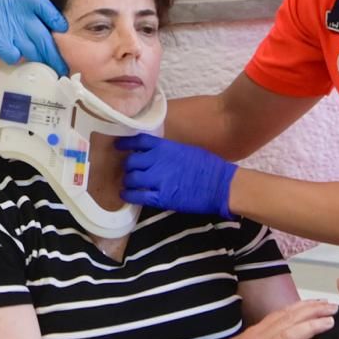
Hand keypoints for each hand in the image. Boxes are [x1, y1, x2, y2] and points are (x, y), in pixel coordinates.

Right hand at [0, 0, 68, 75]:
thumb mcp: (9, 6)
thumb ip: (25, 17)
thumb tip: (41, 33)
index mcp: (24, 3)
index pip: (49, 10)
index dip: (57, 22)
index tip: (62, 33)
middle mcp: (21, 16)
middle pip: (46, 38)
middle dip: (56, 56)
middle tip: (63, 68)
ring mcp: (11, 30)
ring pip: (35, 50)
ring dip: (42, 63)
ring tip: (49, 73)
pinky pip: (15, 57)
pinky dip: (17, 62)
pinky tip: (17, 64)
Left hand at [117, 134, 236, 217]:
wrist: (220, 185)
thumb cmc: (209, 167)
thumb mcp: (186, 151)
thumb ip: (169, 152)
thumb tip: (158, 155)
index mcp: (166, 147)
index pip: (139, 141)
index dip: (126, 143)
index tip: (118, 146)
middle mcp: (158, 161)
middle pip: (131, 161)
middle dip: (128, 166)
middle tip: (129, 171)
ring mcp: (158, 179)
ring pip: (131, 178)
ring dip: (128, 181)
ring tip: (128, 184)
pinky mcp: (161, 197)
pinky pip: (138, 196)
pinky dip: (129, 195)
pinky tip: (126, 195)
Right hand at [194, 299, 338, 338]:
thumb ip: (258, 337)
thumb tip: (275, 331)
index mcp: (254, 332)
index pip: (282, 313)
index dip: (302, 306)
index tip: (319, 302)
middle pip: (289, 320)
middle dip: (312, 312)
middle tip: (332, 307)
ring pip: (289, 336)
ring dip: (311, 327)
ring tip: (329, 323)